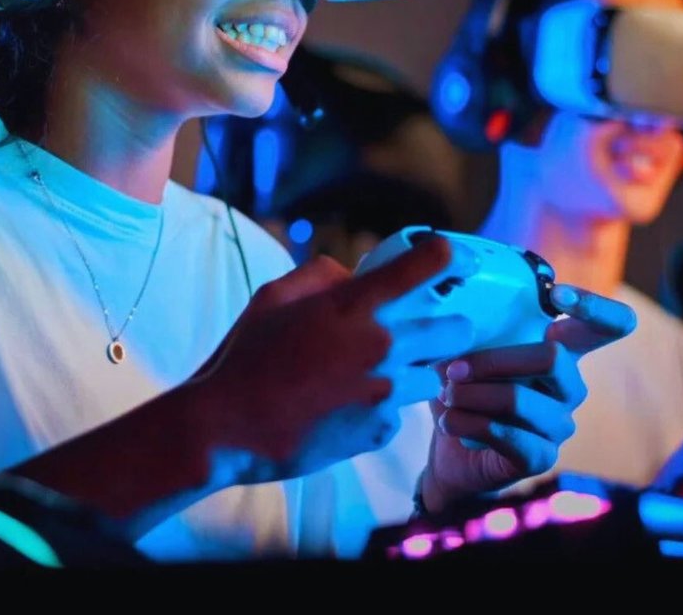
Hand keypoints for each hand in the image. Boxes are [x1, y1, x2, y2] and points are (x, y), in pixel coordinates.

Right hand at [189, 237, 473, 486]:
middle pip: (454, 331)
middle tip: (431, 331)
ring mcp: (383, 392)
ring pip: (431, 378)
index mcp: (351, 306)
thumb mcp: (271, 298)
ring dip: (414, 373)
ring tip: (378, 378)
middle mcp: (379, 346)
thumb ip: (320, 276)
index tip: (447, 252)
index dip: (440, 255)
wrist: (228, 427)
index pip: (417, 269)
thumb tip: (353, 273)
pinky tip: (348, 409)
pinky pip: (398, 414)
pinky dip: (382, 410)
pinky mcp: (380, 430)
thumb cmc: (245, 357)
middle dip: (449, 328)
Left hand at [418, 285, 633, 514]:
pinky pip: (508, 435)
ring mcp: (560, 424)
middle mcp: (569, 387)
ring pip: (520, 399)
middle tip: (451, 369)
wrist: (449, 454)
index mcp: (561, 351)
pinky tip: (448, 422)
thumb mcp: (462, 353)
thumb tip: (457, 316)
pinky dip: (468, 424)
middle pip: (553, 358)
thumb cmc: (461, 392)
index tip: (556, 295)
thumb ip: (470, 331)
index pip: (610, 326)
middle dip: (493, 360)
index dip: (595, 307)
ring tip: (446, 396)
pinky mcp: (542, 457)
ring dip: (472, 395)